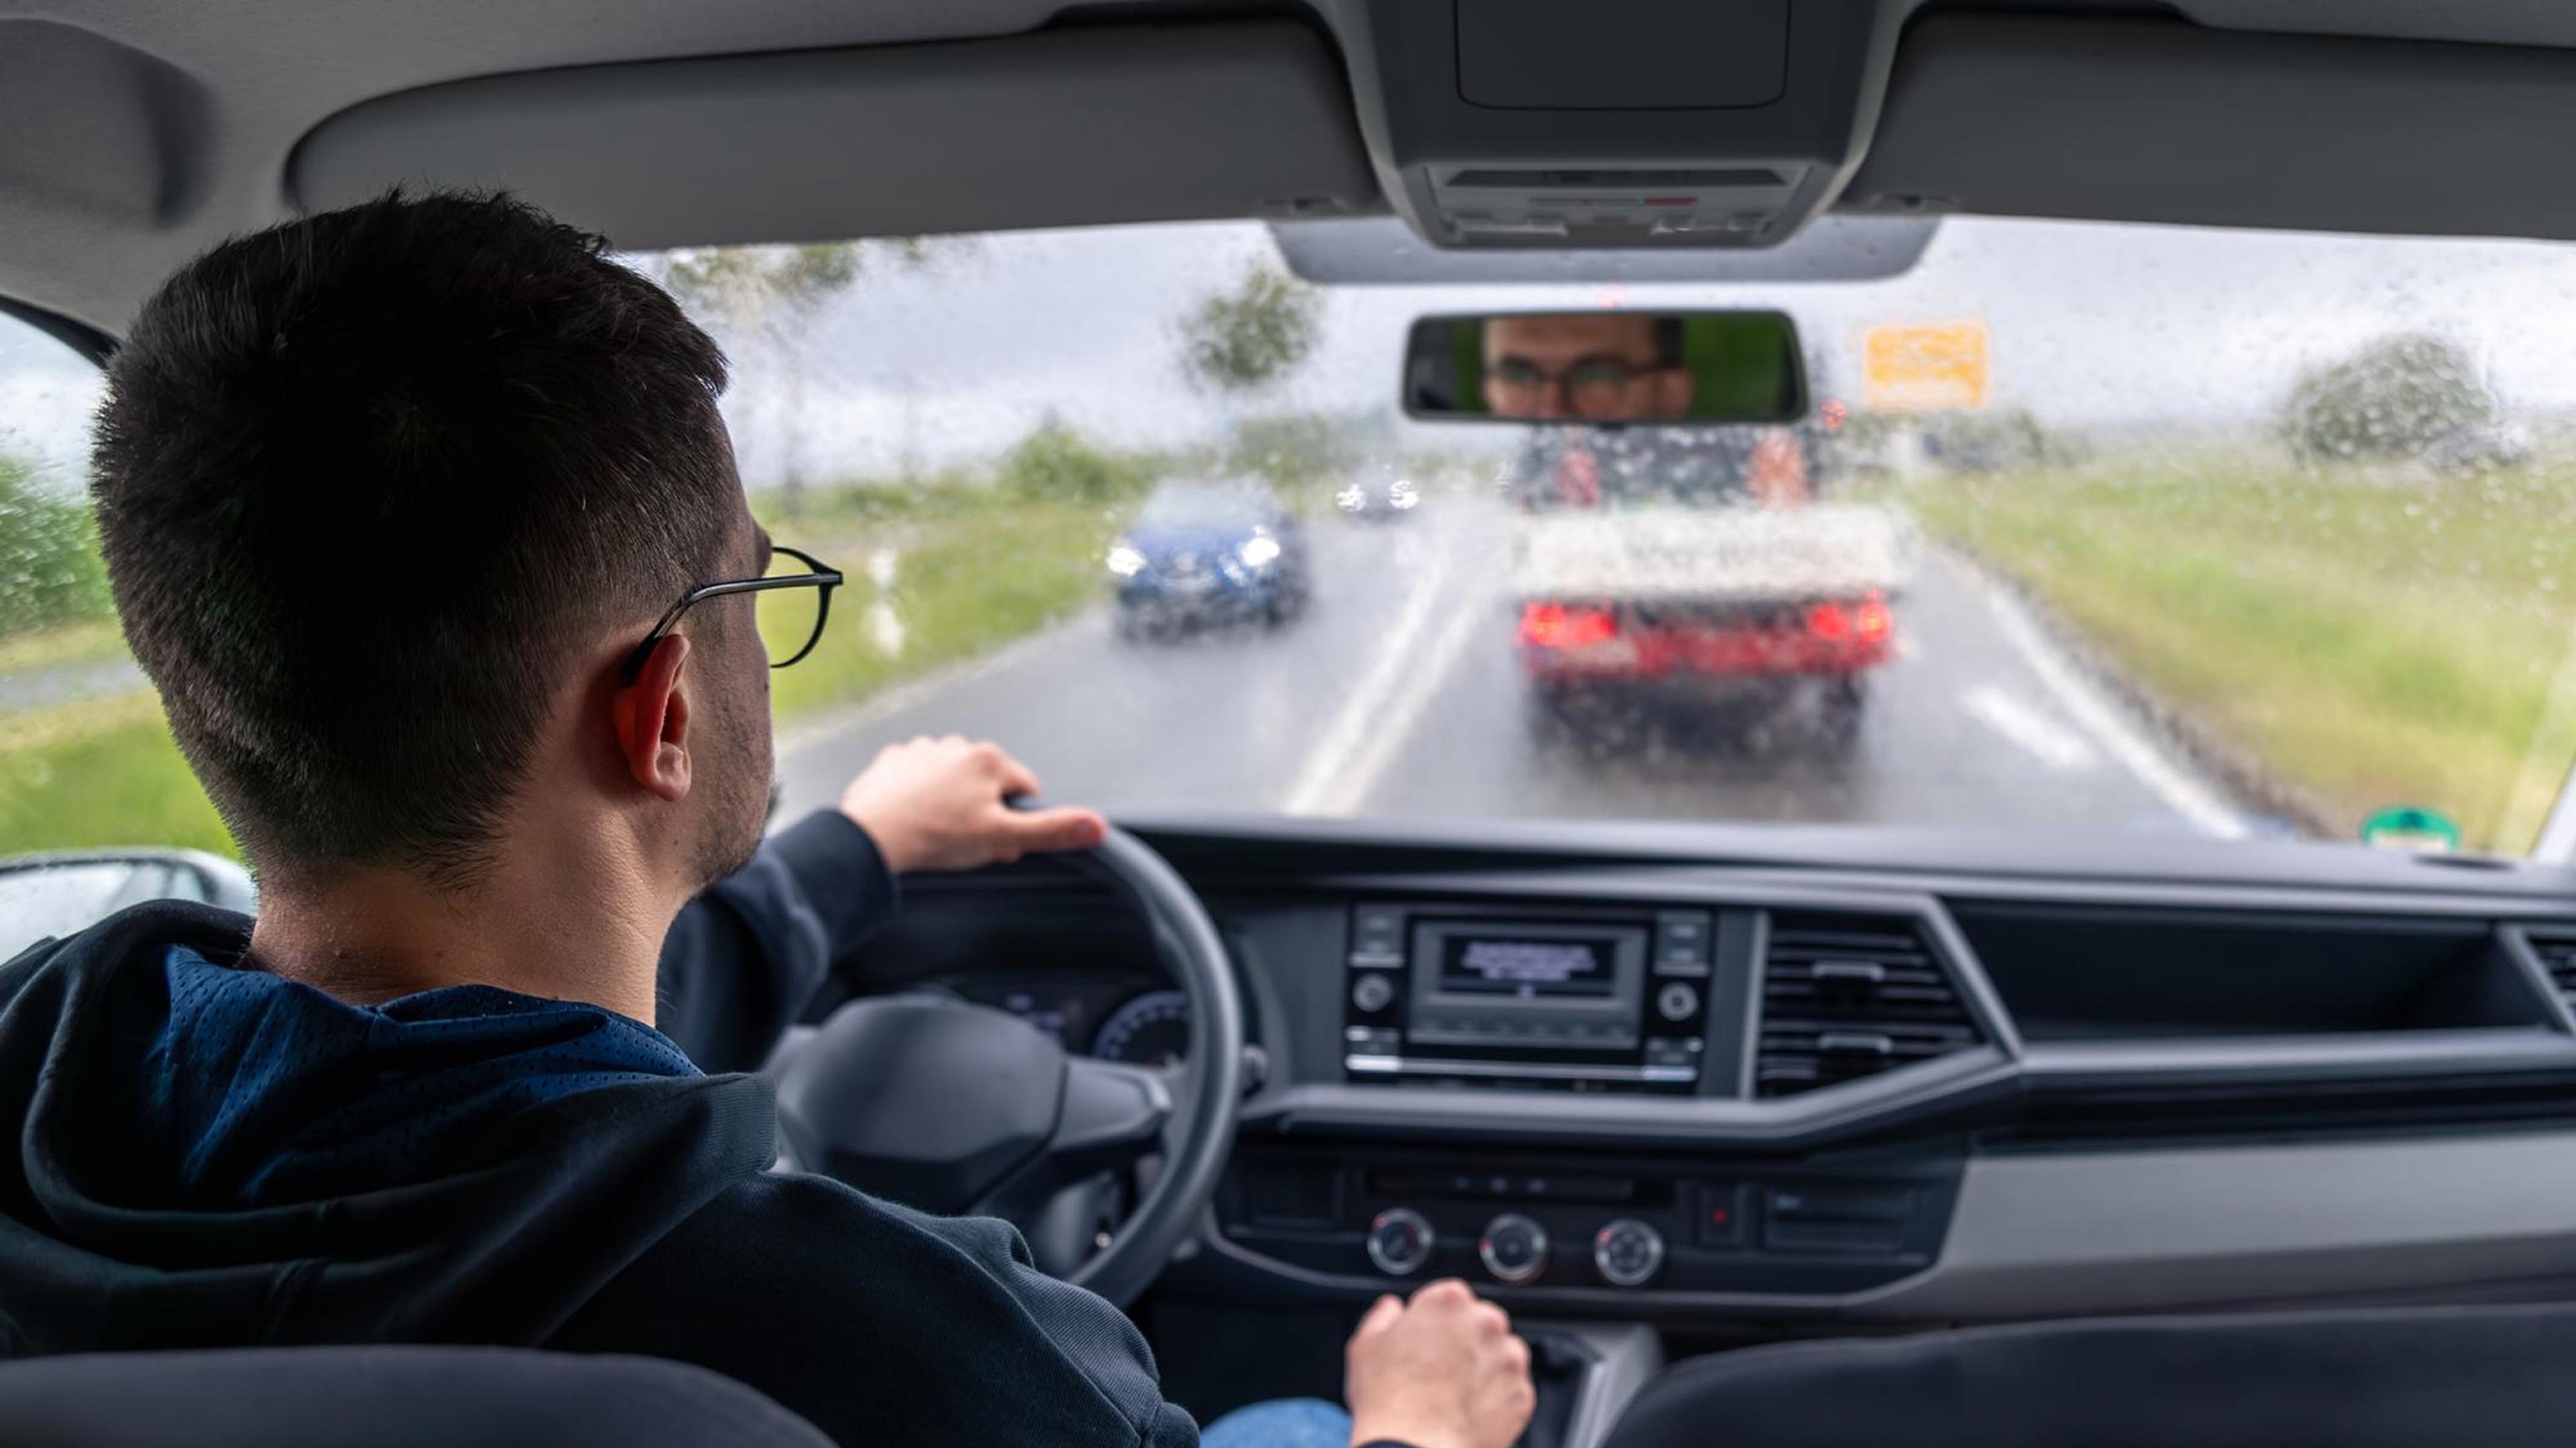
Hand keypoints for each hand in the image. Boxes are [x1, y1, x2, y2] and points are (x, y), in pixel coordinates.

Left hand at [836, 735, 1105, 873]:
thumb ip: (1051, 831)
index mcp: (990, 759)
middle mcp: (958, 745)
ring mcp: (923, 750)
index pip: (1025, 791)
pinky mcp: (894, 761)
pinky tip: (913, 818)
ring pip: (953, 781)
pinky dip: (919, 796)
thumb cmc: (934, 836)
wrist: (872, 835)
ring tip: (937, 832)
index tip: (998, 841)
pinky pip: (918, 778)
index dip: (1016, 822)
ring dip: (951, 802)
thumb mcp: (1002, 838)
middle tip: (966, 841)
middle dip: (984, 813)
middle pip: (988, 785)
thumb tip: (1096, 826)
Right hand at [1343, 1279, 1534, 1447]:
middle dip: (1462, 1341)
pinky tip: (1468, 1411)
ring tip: (1453, 1394)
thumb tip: (1392, 1308)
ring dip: (1484, 1367)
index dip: (1433, 1320)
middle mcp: (1487, 1323)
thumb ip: (1383, 1316)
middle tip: (1437, 1370)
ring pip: (1500, 1355)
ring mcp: (1510, 1360)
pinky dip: (1496, 1398)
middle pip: (1479, 1323)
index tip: (1424, 1339)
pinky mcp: (1522, 1395)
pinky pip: (1511, 1390)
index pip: (1449, 1297)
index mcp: (1450, 1301)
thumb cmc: (1389, 1401)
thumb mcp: (1366, 1346)